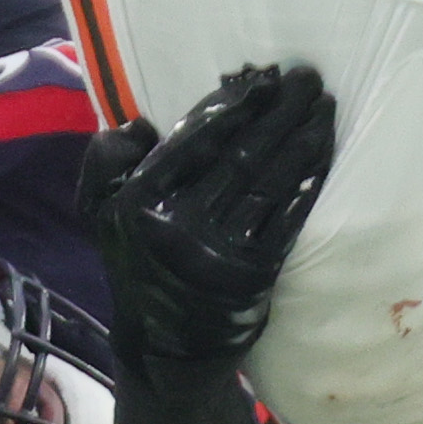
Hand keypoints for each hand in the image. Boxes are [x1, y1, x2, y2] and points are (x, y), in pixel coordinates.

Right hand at [81, 66, 334, 423]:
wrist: (164, 346)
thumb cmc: (136, 261)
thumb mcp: (98, 212)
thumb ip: (107, 160)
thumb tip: (143, 123)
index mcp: (139, 203)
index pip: (194, 140)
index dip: (233, 104)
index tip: (264, 77)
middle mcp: (179, 226)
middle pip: (240, 154)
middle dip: (279, 111)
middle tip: (308, 78)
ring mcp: (221, 251)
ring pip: (270, 180)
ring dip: (303, 139)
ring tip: (325, 106)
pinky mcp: (255, 273)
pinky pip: (288, 216)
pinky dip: (308, 180)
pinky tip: (324, 153)